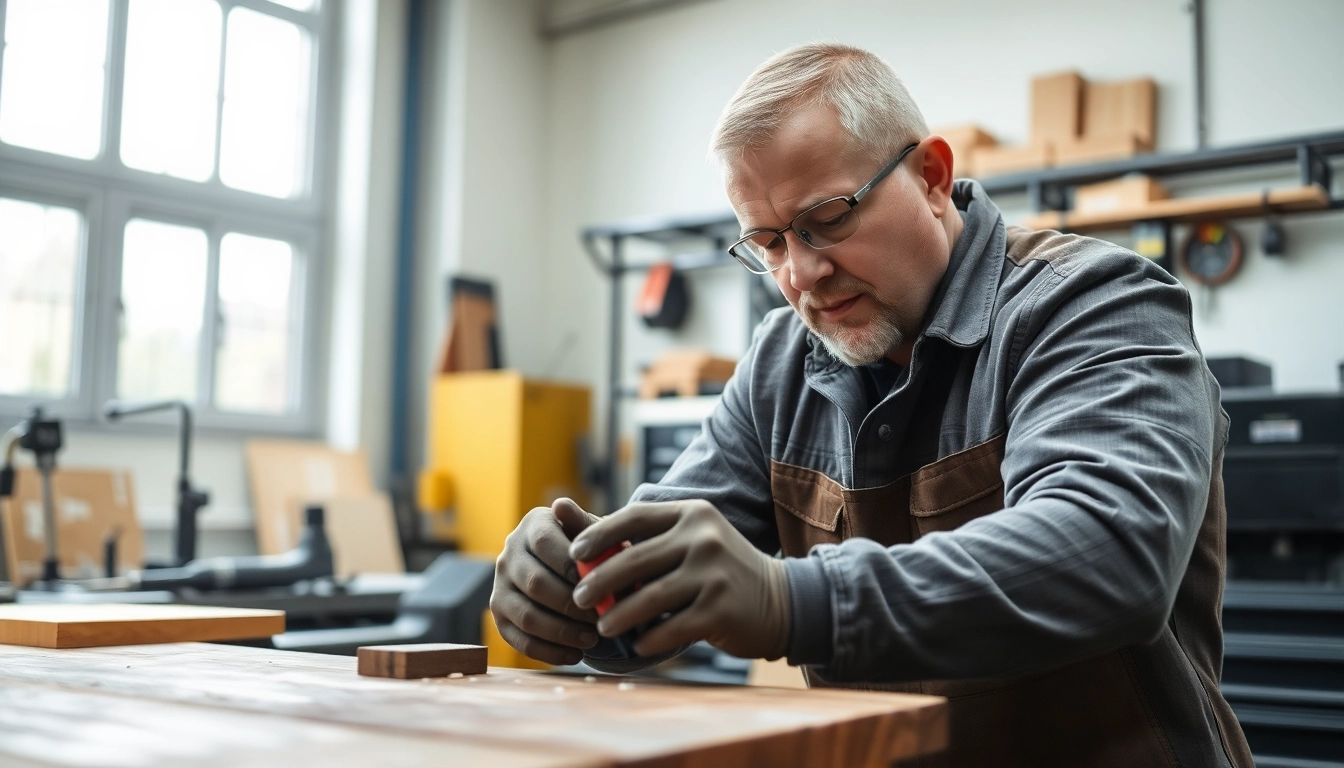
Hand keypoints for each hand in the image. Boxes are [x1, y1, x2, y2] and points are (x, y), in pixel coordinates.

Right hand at [490, 498, 602, 664]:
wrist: (573, 567)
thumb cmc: (590, 549)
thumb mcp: (593, 532)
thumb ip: (585, 525)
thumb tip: (561, 504)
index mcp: (533, 525)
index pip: (546, 543)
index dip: (572, 565)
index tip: (600, 581)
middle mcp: (509, 553)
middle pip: (536, 584)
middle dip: (572, 605)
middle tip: (601, 617)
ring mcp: (499, 585)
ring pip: (527, 616)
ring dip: (563, 632)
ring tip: (592, 639)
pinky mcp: (498, 615)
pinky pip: (520, 640)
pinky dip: (550, 652)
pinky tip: (576, 655)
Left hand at [569, 500, 790, 659]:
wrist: (782, 601)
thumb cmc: (721, 572)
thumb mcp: (694, 543)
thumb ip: (651, 544)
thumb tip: (590, 559)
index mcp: (692, 514)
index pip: (634, 517)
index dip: (598, 534)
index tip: (574, 554)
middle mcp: (703, 538)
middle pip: (635, 559)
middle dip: (600, 581)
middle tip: (579, 598)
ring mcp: (714, 573)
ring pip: (650, 597)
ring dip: (619, 615)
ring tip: (603, 627)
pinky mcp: (721, 610)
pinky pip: (672, 628)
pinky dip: (650, 639)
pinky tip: (637, 646)